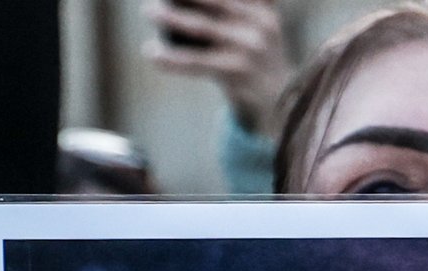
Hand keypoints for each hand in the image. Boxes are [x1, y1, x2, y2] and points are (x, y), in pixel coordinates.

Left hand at [142, 0, 292, 136]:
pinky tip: (151, 52)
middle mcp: (259, 23)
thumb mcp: (260, 27)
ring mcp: (249, 49)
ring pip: (202, 27)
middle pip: (213, 1)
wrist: (278, 104)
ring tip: (149, 11)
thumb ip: (244, 7)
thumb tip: (187, 4)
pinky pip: (197, 63)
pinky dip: (172, 58)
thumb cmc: (257, 60)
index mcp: (262, 8)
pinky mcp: (236, 72)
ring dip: (171, 18)